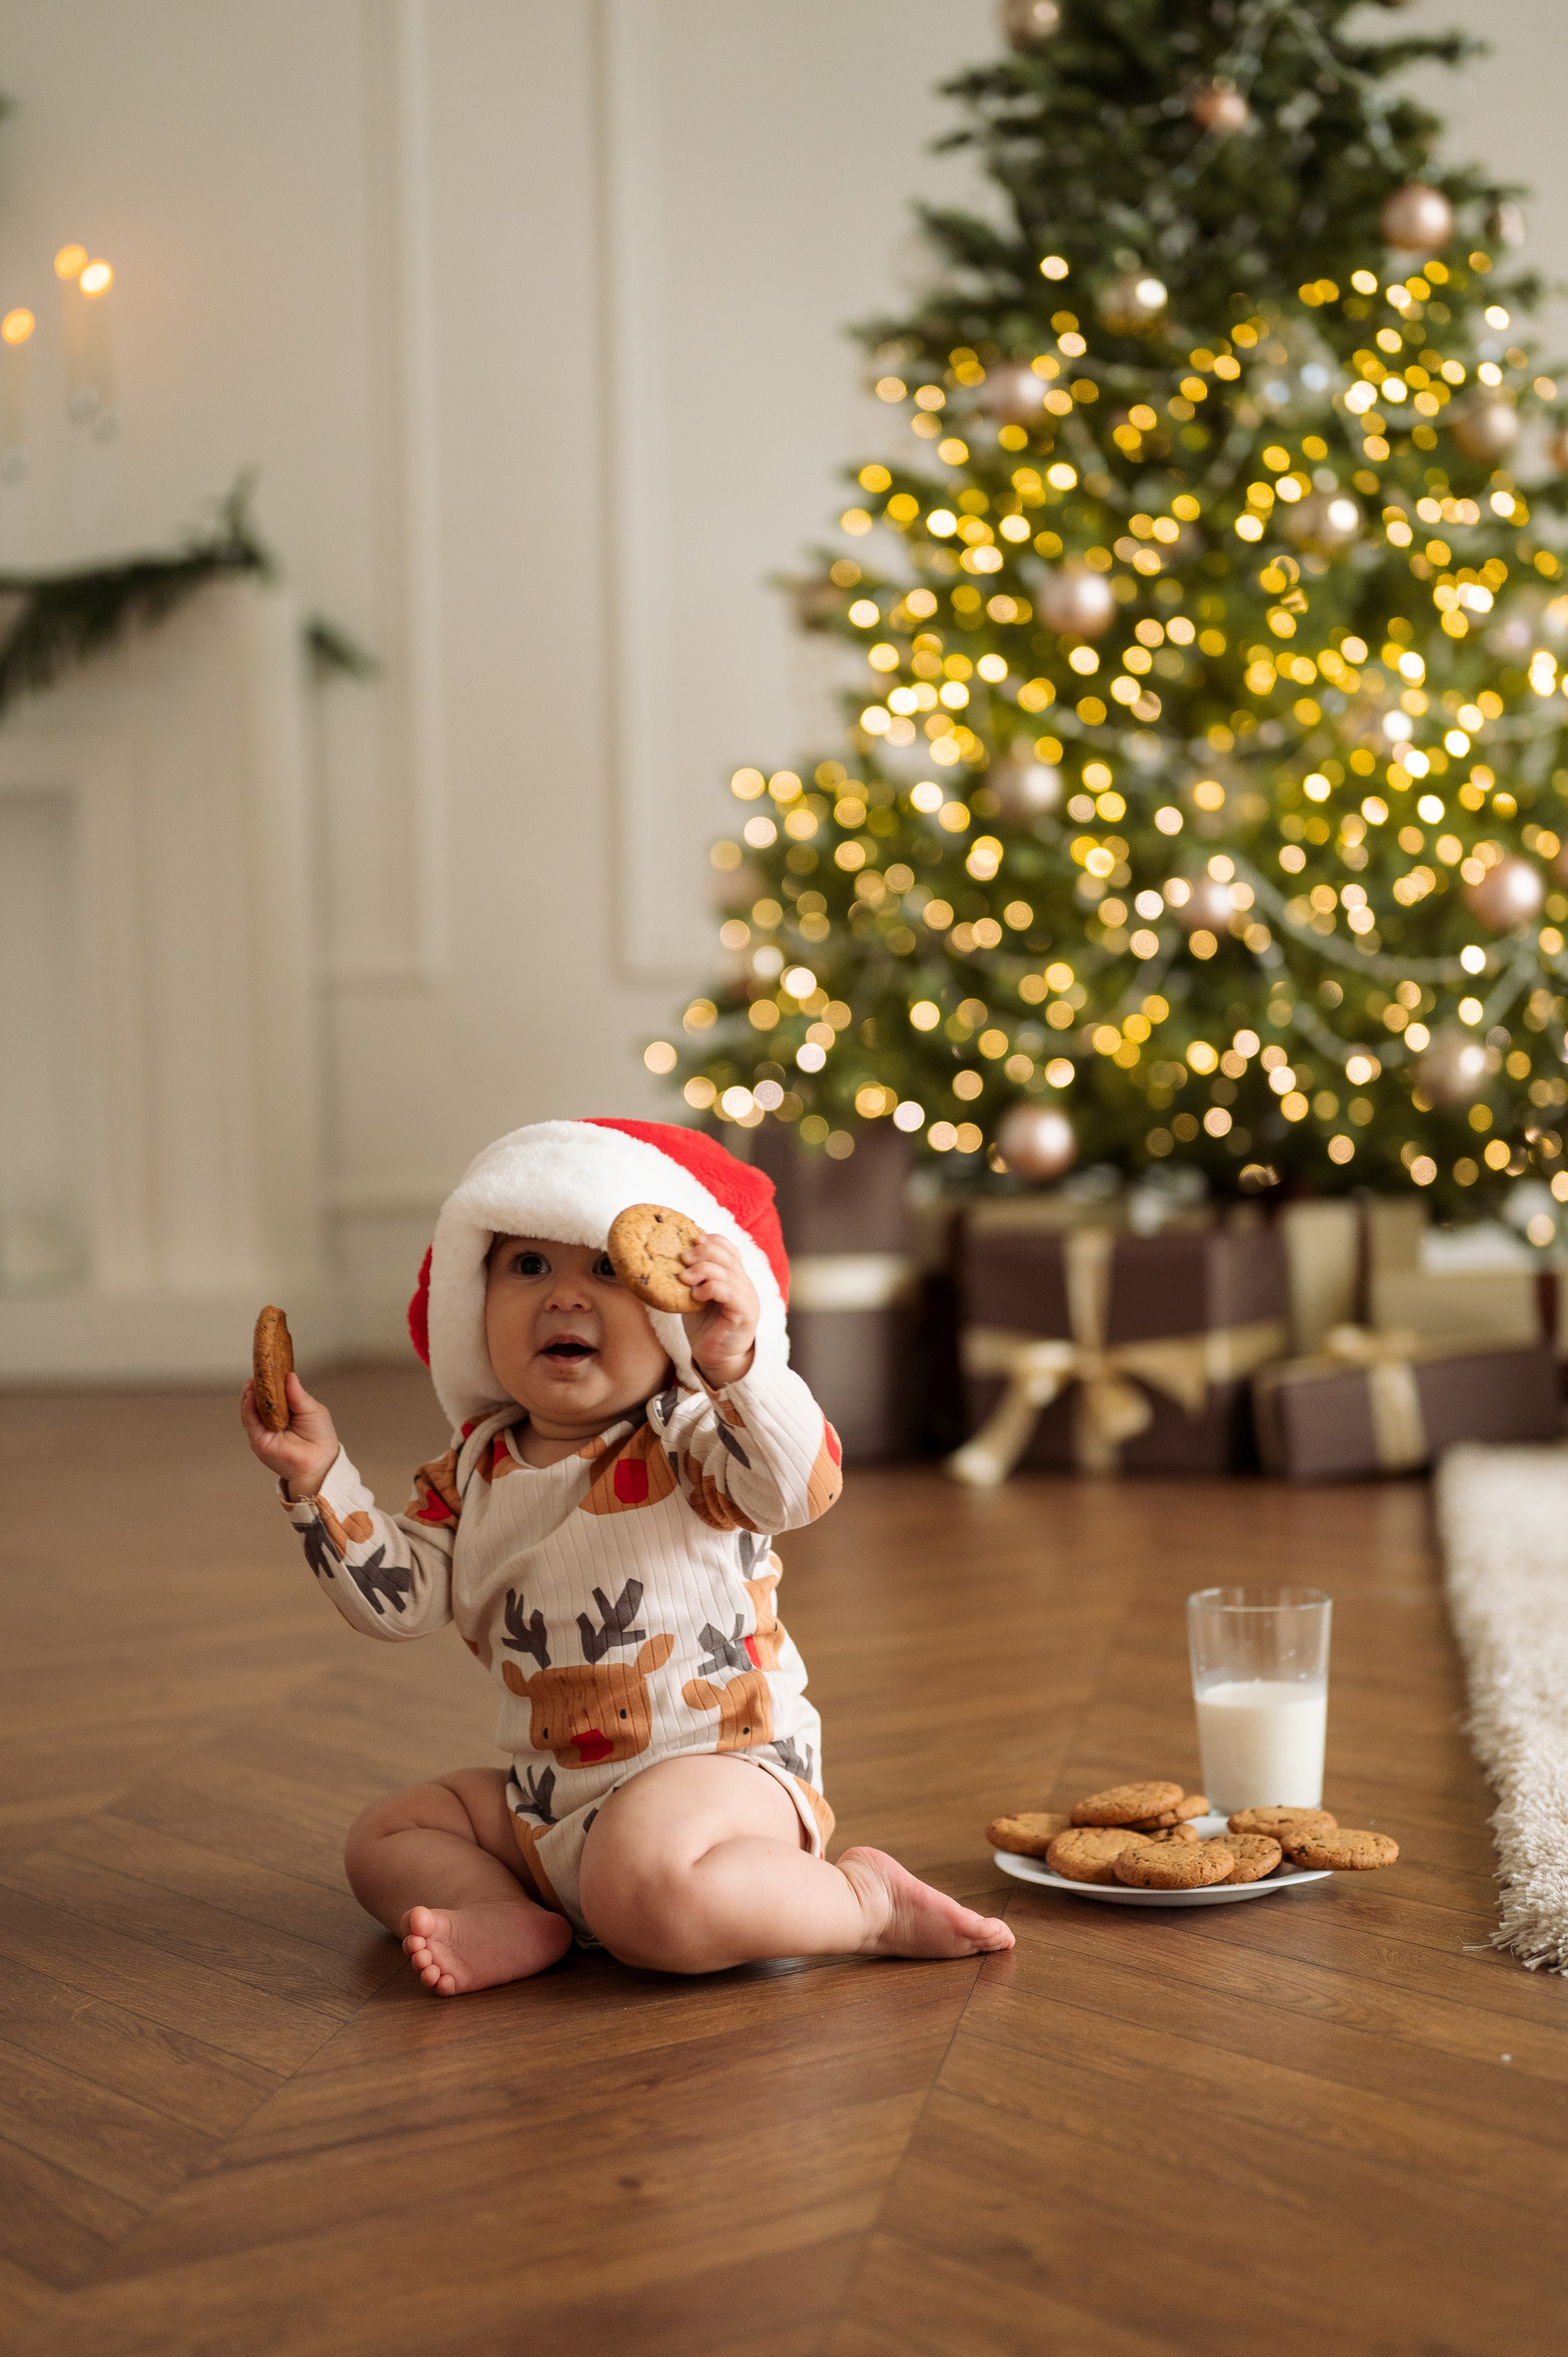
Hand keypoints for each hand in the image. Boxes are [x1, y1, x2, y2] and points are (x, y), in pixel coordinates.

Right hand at [240, 1371, 339, 1500]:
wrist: (321, 1462)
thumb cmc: (320, 1438)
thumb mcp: (311, 1409)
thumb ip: (297, 1394)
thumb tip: (289, 1376)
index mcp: (283, 1415)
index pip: (270, 1397)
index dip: (267, 1383)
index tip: (266, 1369)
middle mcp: (271, 1424)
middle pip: (256, 1402)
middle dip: (255, 1387)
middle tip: (258, 1372)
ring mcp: (263, 1433)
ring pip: (249, 1411)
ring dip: (249, 1395)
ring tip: (252, 1381)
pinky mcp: (259, 1441)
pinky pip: (250, 1421)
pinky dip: (248, 1407)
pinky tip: (251, 1395)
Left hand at [681, 1233, 758, 1385]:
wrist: (716, 1359)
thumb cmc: (704, 1328)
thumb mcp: (696, 1298)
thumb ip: (692, 1280)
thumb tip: (669, 1261)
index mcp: (735, 1277)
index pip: (729, 1249)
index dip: (712, 1240)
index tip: (692, 1240)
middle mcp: (744, 1284)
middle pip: (727, 1256)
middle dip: (703, 1252)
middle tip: (683, 1258)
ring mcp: (747, 1297)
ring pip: (726, 1272)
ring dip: (702, 1270)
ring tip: (684, 1278)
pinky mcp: (744, 1312)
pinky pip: (728, 1292)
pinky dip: (709, 1288)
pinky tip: (695, 1296)